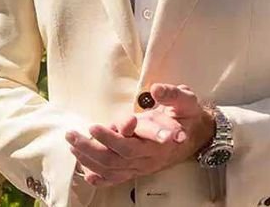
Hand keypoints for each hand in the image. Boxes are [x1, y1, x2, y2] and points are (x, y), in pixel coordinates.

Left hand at [65, 83, 216, 186]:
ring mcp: (143, 166)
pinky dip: (101, 179)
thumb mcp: (186, 100)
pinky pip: (118, 179)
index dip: (110, 138)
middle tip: (72, 134)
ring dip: (89, 160)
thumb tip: (156, 89)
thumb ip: (172, 95)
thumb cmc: (188, 115)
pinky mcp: (139, 169)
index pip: (130, 145)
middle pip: (115, 160)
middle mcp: (149, 158)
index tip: (94, 126)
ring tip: (72, 143)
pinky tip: (87, 174)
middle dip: (90, 148)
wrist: (198, 135)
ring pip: (113, 170)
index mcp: (158, 143)